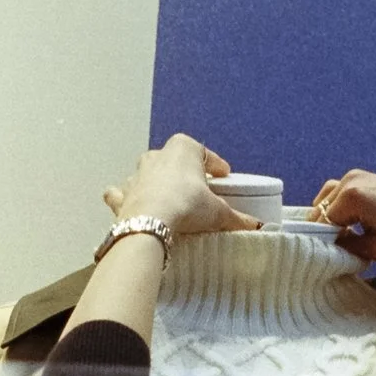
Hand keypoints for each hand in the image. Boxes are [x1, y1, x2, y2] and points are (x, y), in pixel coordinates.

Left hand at [104, 134, 261, 234]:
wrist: (151, 223)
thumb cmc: (186, 206)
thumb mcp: (218, 212)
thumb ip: (236, 218)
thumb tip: (254, 226)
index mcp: (183, 149)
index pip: (204, 153)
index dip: (214, 164)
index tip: (222, 175)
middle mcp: (157, 156)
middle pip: (172, 160)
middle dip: (182, 172)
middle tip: (195, 189)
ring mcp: (136, 175)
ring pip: (145, 173)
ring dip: (154, 183)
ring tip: (166, 200)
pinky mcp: (122, 195)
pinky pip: (120, 193)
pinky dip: (124, 198)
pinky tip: (132, 206)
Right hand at [313, 170, 375, 260]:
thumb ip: (347, 248)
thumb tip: (331, 247)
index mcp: (351, 197)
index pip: (321, 223)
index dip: (324, 242)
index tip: (332, 256)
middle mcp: (350, 181)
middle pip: (321, 208)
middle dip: (326, 228)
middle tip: (339, 247)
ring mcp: (359, 175)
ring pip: (328, 197)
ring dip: (332, 215)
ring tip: (345, 235)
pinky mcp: (368, 176)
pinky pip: (342, 191)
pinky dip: (341, 206)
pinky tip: (353, 222)